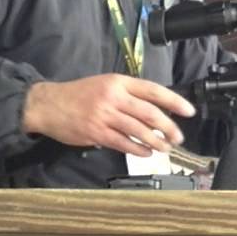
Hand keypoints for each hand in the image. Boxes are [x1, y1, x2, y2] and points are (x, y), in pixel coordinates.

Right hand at [22, 74, 195, 156]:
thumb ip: (127, 94)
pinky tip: (146, 153)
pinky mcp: (96, 133)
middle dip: (168, 126)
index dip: (174, 101)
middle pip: (149, 112)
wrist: (48, 104)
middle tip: (178, 136)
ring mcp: (105, 116)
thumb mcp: (105, 84)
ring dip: (156, 141)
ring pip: (138, 130)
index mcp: (119, 82)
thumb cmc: (79, 94)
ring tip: (166, 147)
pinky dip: (137, 149)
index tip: (188, 111)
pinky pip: (123, 143)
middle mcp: (114, 97)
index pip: (153, 91)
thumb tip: (153, 110)